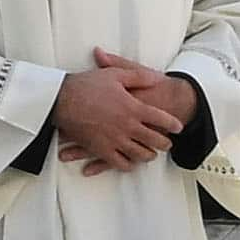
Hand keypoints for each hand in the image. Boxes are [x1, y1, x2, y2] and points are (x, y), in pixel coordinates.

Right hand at [53, 47, 186, 175]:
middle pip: (154, 141)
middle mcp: (127, 127)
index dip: (172, 124)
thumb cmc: (88, 85)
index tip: (178, 127)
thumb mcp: (116, 74)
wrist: (62, 99)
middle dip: (164, 143)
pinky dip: (128, 165)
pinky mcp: (101, 150)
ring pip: (140, 155)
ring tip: (151, 154)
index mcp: (133, 108)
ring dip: (148, 155)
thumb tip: (157, 78)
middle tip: (168, 144)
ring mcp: (115, 140)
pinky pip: (120, 163)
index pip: (161, 119)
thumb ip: (139, 76)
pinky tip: (131, 163)